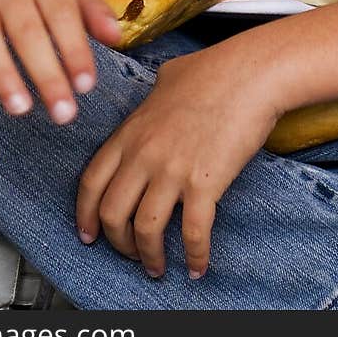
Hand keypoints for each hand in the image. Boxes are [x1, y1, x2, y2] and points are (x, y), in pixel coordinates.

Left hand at [76, 43, 281, 279]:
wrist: (252, 73)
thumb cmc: (215, 69)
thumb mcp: (169, 77)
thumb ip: (153, 96)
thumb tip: (157, 96)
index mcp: (132, 131)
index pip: (92, 181)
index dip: (85, 214)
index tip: (89, 233)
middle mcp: (145, 154)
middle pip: (112, 213)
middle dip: (117, 243)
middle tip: (128, 254)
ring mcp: (173, 170)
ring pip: (145, 230)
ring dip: (149, 256)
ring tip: (157, 267)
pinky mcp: (205, 183)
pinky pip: (193, 233)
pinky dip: (195, 256)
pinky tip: (198, 267)